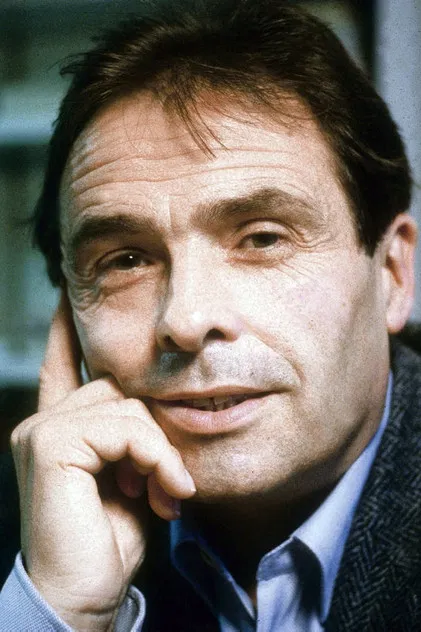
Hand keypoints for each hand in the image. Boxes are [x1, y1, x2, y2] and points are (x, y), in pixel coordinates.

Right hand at [11, 294, 195, 630]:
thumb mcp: (132, 476)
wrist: (85, 594)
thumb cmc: (111, 539)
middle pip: (121, 386)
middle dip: (156, 431)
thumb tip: (157, 408)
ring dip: (160, 451)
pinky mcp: (49, 444)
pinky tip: (163, 492)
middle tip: (170, 481)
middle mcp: (45, 421)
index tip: (70, 296)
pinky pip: (124, 427)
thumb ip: (134, 437)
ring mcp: (42, 430)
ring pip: (127, 406)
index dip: (67, 330)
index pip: (64, 363)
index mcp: (62, 428)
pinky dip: (155, 457)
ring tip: (168, 492)